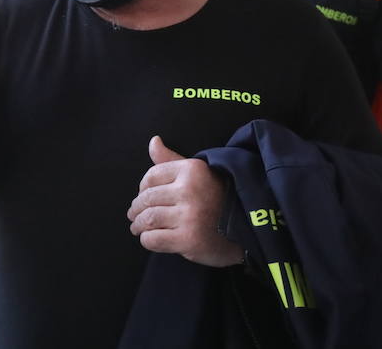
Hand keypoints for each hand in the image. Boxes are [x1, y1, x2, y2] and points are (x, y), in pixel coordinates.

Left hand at [127, 136, 243, 266]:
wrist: (247, 228)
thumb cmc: (218, 198)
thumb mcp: (199, 173)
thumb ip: (172, 160)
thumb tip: (153, 141)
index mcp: (191, 170)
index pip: (152, 176)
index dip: (142, 187)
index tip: (143, 196)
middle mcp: (189, 190)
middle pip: (147, 199)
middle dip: (136, 209)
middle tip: (134, 216)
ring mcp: (189, 216)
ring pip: (147, 219)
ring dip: (138, 225)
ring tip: (138, 227)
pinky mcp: (189, 239)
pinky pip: (153, 239)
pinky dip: (147, 239)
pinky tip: (151, 238)